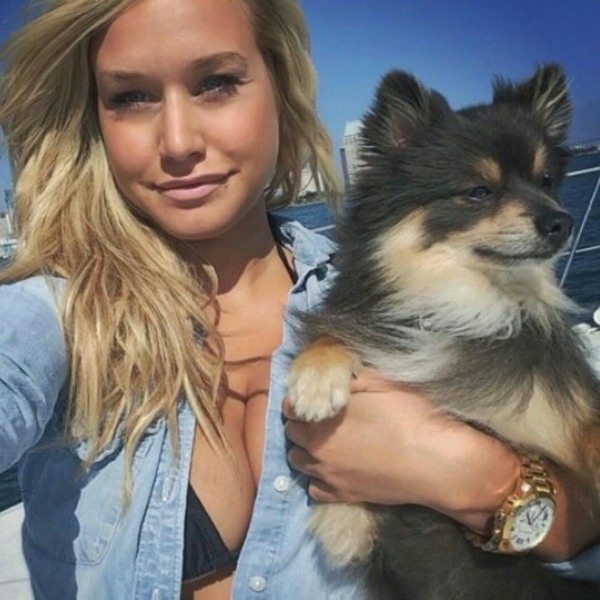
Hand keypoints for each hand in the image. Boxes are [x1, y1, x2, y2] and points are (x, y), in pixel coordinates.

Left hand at [284, 369, 519, 525]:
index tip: (312, 397)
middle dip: (301, 423)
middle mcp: (317, 448)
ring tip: (324, 441)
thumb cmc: (410, 416)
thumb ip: (350, 375)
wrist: (436, 463)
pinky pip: (313, 489)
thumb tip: (332, 370)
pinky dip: (318, 478)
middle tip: (319, 417)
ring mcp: (328, 475)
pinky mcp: (342, 496)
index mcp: (322, 417)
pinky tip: (333, 469)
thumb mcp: (381, 382)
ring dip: (305, 449)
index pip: (288, 407)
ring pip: (297, 461)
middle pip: (291, 433)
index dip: (298, 399)